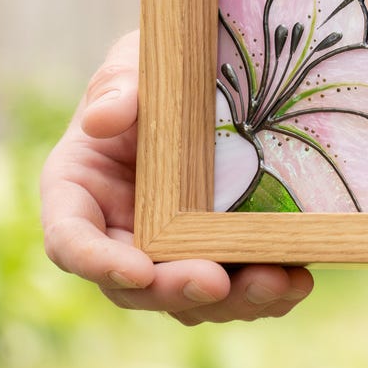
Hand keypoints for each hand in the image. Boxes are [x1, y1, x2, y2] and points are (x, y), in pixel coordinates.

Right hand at [41, 30, 312, 324]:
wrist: (200, 82)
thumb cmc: (153, 71)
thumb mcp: (132, 66)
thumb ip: (117, 89)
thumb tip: (101, 119)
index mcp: (80, 192)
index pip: (71, 240)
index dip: (99, 262)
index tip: (138, 272)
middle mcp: (119, 232)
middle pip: (135, 285)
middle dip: (176, 289)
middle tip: (216, 283)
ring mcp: (168, 249)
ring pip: (189, 296)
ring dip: (232, 300)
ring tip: (276, 284)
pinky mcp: (215, 250)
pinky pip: (233, 285)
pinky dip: (265, 291)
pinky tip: (296, 280)